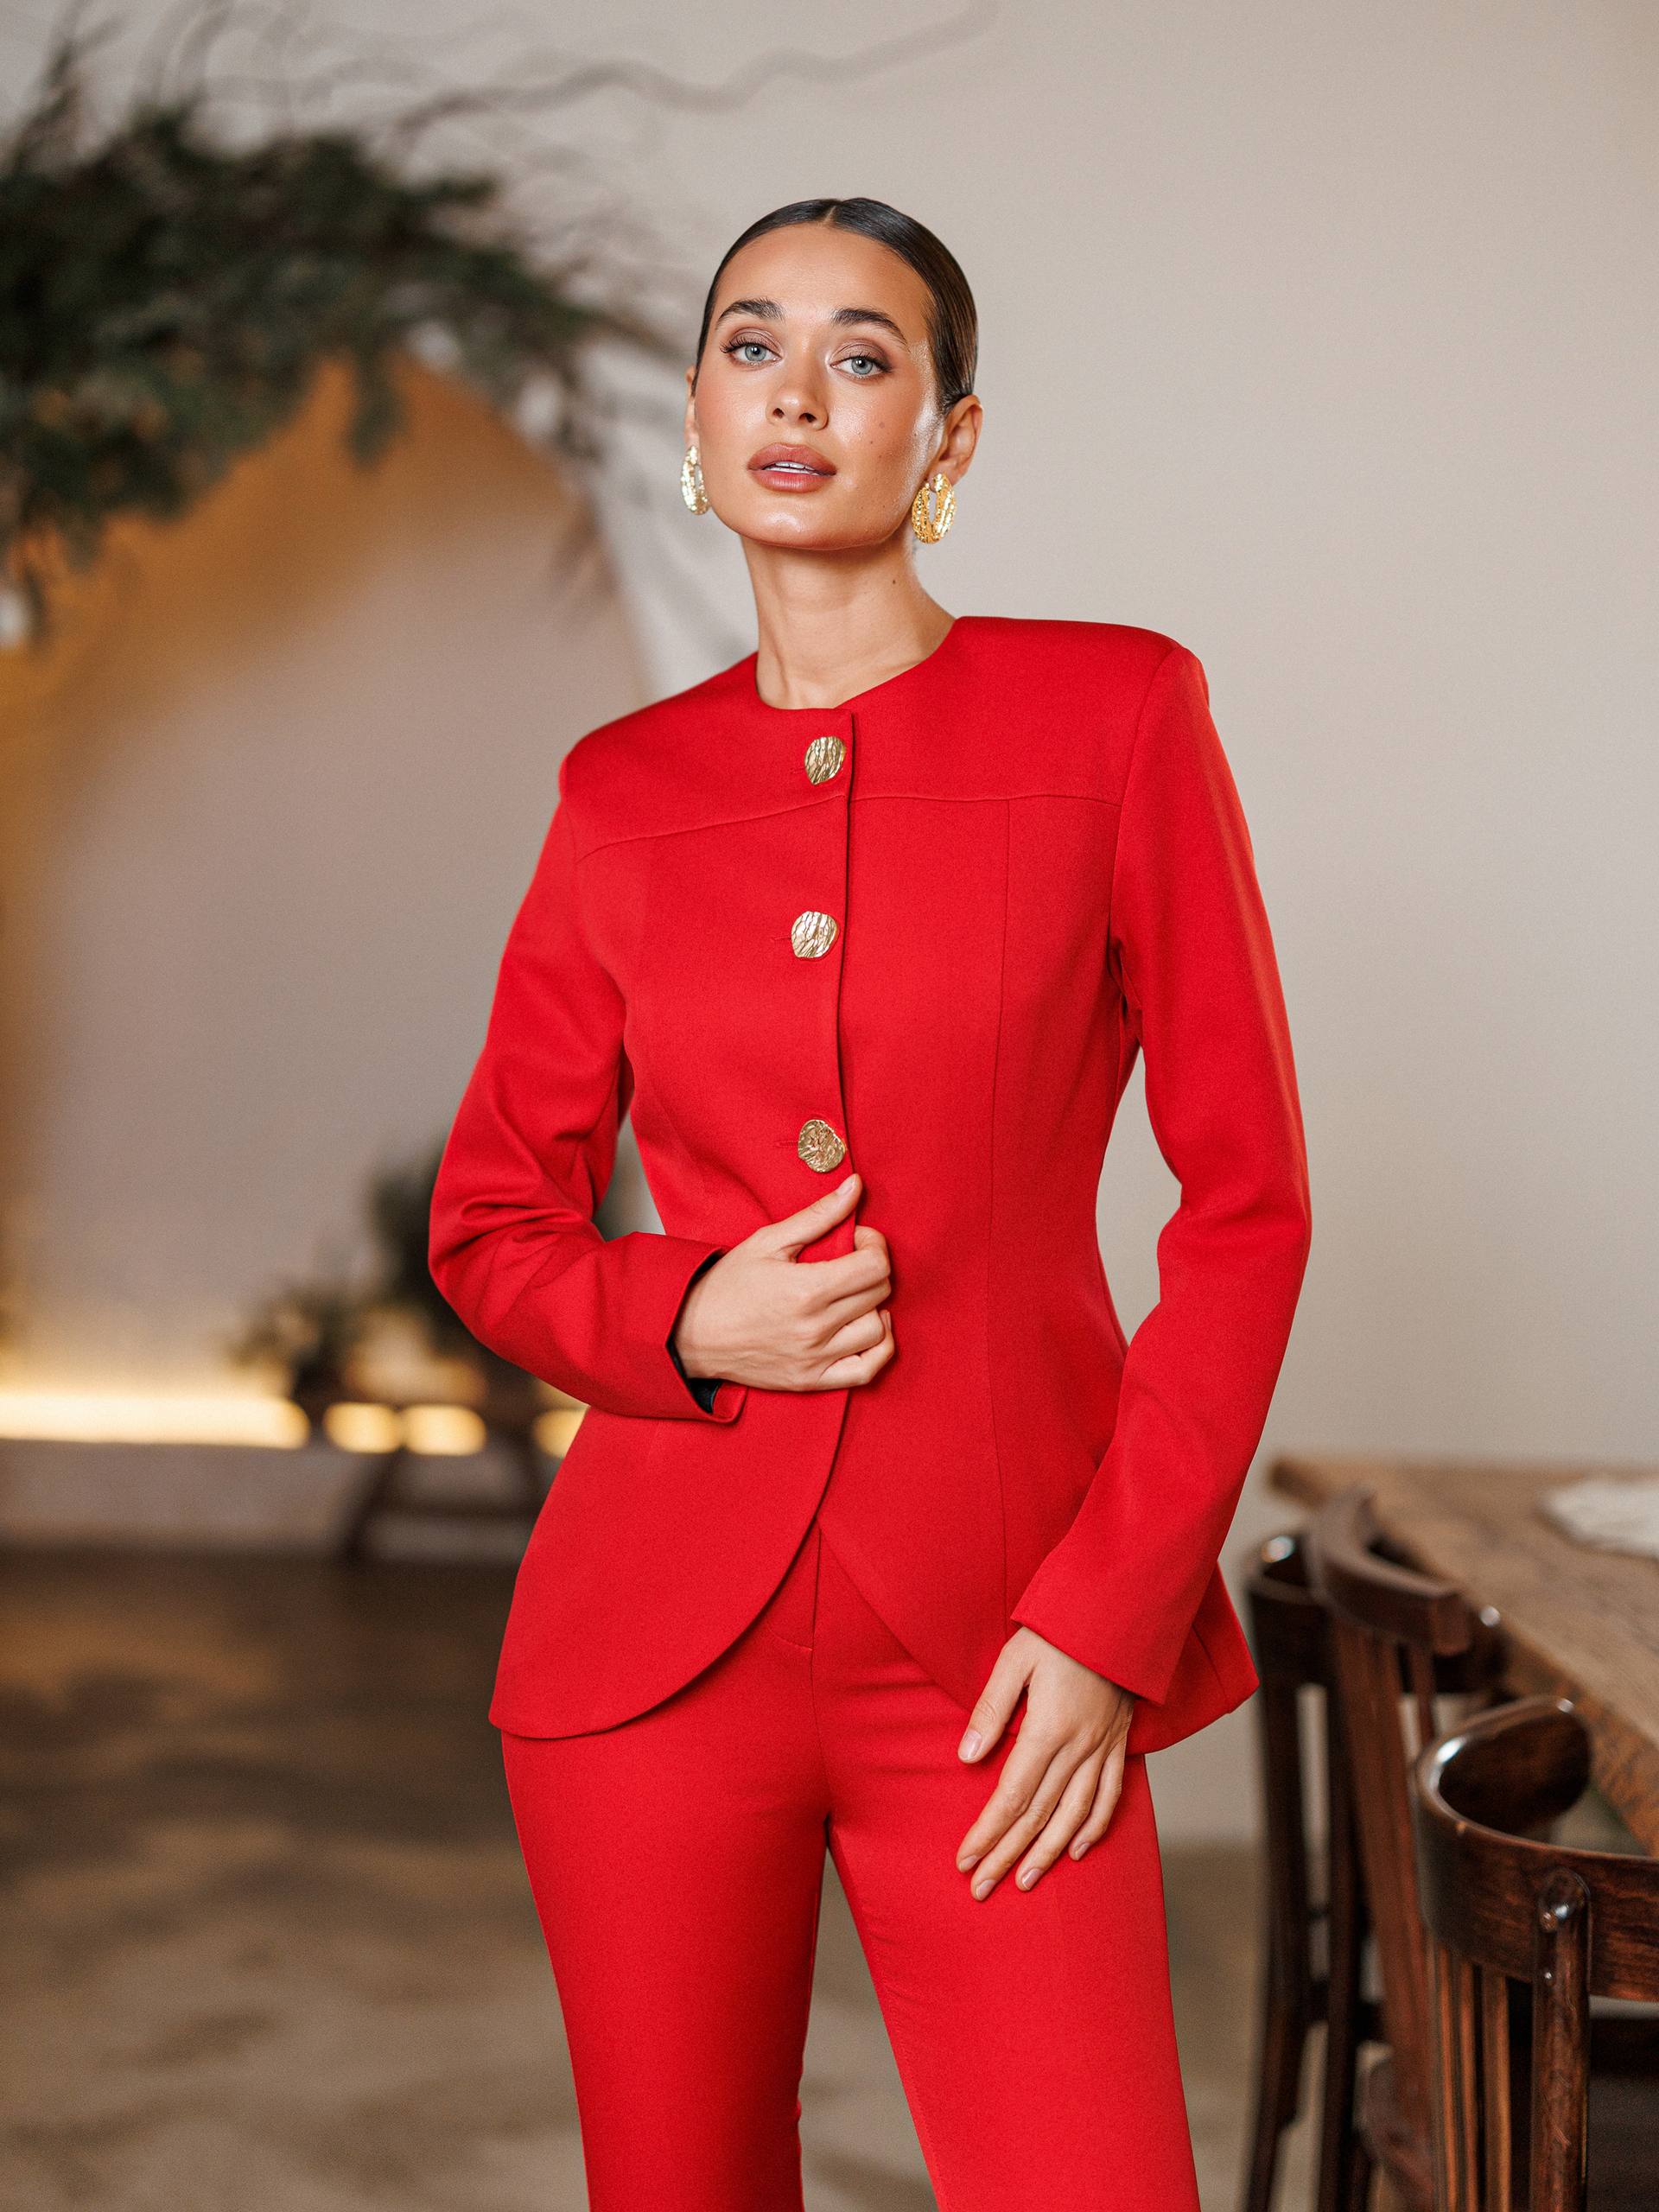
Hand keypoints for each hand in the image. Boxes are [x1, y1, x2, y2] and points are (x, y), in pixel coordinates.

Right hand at [672, 1171, 894, 1393]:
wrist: (690, 1334)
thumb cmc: (727, 1285)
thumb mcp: (768, 1241)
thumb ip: (818, 1215)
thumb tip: (856, 1186)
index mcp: (806, 1289)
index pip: (875, 1265)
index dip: (874, 1245)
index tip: (857, 1240)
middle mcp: (815, 1327)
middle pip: (879, 1293)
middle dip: (872, 1269)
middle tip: (850, 1261)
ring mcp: (815, 1358)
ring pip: (878, 1331)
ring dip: (874, 1307)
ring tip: (853, 1295)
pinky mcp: (812, 1380)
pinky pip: (867, 1371)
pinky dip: (879, 1349)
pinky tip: (865, 1328)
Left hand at [954, 1629, 1133, 1897]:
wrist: (1117, 1612)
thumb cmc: (1059, 1630)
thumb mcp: (1014, 1659)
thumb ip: (991, 1710)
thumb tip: (966, 1756)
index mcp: (1048, 1729)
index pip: (1011, 1797)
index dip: (987, 1833)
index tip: (965, 1861)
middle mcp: (1078, 1748)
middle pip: (1038, 1816)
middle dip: (1007, 1855)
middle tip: (981, 1889)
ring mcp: (1102, 1748)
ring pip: (1074, 1816)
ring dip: (1048, 1854)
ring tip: (1024, 1882)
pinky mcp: (1119, 1743)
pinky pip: (1110, 1796)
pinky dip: (1096, 1828)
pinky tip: (1078, 1850)